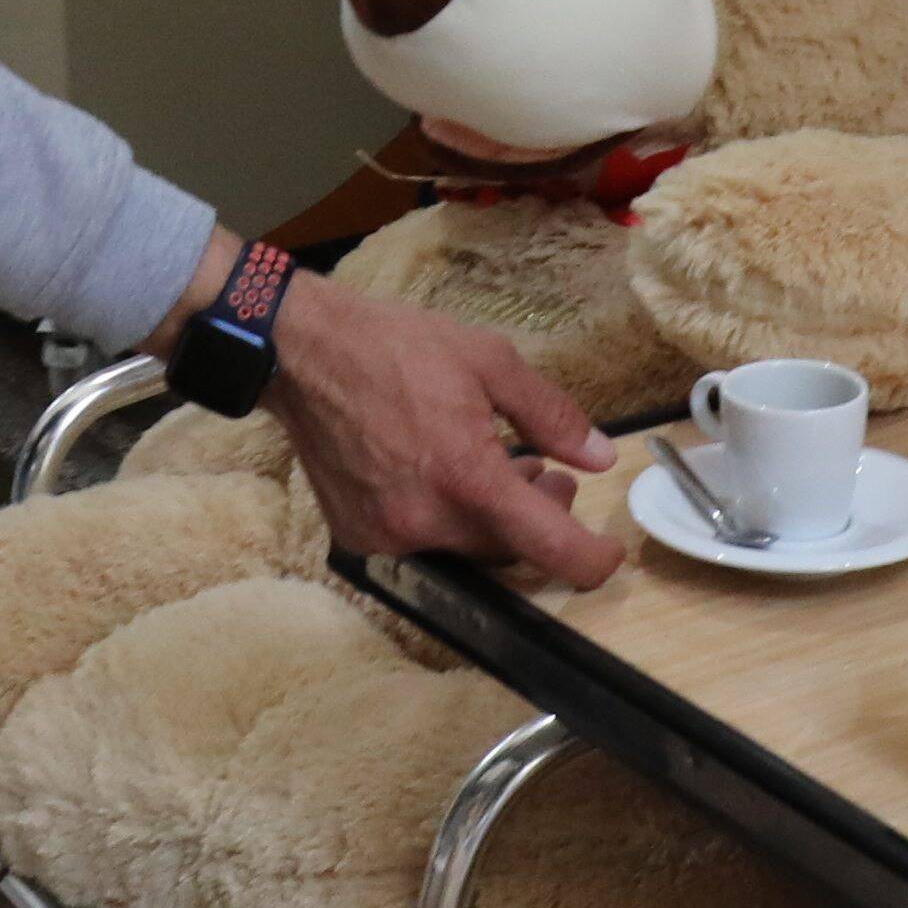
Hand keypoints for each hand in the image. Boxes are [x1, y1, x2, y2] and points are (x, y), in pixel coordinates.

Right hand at [236, 252, 622, 585]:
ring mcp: (387, 535)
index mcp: (466, 477)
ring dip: (493, 519)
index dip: (590, 561)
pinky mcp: (357, 536)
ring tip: (502, 468)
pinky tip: (447, 476)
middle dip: (538, 519)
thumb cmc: (394, 347)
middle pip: (507, 549)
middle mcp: (426, 520)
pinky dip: (445, 517)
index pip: (548, 547)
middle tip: (548, 476)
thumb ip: (550, 415)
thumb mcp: (488, 361)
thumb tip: (598, 456)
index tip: (606, 556)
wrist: (301, 353)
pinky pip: (421, 543)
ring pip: (465, 549)